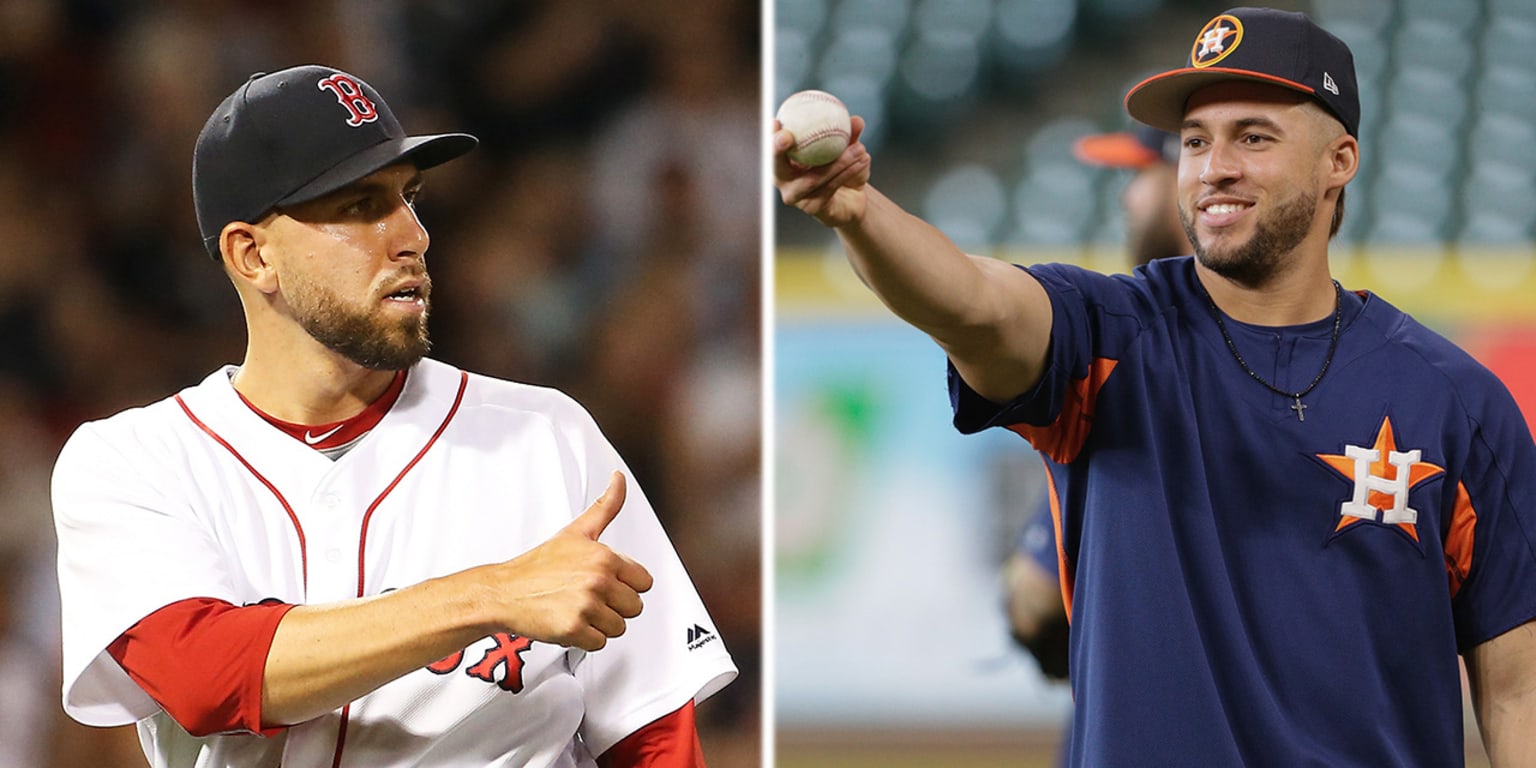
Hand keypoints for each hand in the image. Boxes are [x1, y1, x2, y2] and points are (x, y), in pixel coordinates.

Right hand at [484, 471, 653, 650]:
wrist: (504, 591)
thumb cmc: (539, 565)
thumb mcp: (576, 531)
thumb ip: (606, 506)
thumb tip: (619, 478)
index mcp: (604, 556)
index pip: (644, 582)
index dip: (625, 585)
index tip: (606, 583)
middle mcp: (598, 580)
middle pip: (634, 607)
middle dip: (614, 607)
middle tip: (588, 598)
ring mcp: (586, 605)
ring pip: (618, 627)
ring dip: (599, 624)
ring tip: (577, 609)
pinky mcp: (574, 629)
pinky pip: (599, 643)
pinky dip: (585, 639)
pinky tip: (569, 622)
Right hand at [773, 114, 872, 227]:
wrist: (852, 198)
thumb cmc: (841, 168)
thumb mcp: (845, 148)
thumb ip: (848, 134)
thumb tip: (856, 120)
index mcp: (783, 160)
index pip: (771, 147)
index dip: (769, 136)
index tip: (774, 122)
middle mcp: (783, 180)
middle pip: (776, 167)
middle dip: (777, 150)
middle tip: (787, 137)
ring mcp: (796, 197)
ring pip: (813, 178)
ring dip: (838, 162)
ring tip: (859, 148)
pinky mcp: (812, 208)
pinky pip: (830, 187)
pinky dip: (847, 172)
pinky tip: (863, 160)